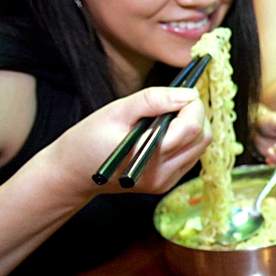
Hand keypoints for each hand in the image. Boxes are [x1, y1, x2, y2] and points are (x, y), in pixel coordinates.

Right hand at [52, 87, 209, 197]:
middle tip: (178, 101)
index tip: (184, 92)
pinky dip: (186, 140)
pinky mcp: (165, 184)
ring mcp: (164, 182)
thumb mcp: (116, 111)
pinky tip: (166, 132)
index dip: (194, 105)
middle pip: (203, 139)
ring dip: (194, 127)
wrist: (72, 172)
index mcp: (148, 155)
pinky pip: (189, 158)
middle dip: (197, 115)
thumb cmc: (88, 139)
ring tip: (169, 116)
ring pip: (200, 149)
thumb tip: (188, 94)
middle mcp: (161, 174)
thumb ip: (153, 100)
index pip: (192, 128)